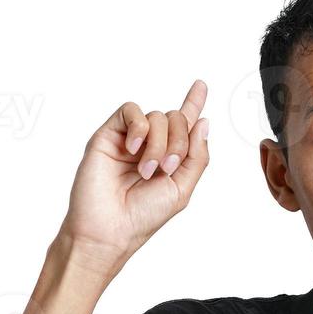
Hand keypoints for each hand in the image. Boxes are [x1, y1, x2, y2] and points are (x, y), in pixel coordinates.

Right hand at [62, 79, 209, 264]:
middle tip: (166, 168)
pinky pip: (131, 111)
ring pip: (157, 116)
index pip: (183, 125)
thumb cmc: (143, 216)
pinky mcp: (108, 135)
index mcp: (168, 158)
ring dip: (159, 143)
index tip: (201, 84)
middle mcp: (150, 145)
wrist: (109, 229)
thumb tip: (204, 122)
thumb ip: (197, 157)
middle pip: (176, 119)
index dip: (193, 104)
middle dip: (179, 142)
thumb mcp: (181, 189)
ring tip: (147, 170)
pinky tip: (135, 149)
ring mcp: (129, 139)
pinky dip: (139, 128)